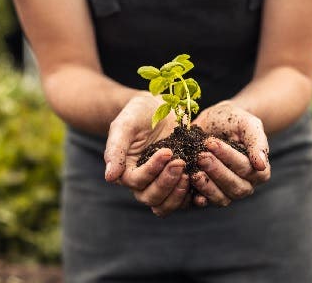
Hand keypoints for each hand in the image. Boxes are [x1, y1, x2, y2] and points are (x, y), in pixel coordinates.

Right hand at [104, 93, 189, 216]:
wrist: (159, 107)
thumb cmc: (137, 114)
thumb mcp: (124, 126)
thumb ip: (115, 149)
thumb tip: (110, 178)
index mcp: (126, 171)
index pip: (137, 181)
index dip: (152, 170)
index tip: (167, 151)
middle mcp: (143, 183)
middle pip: (151, 198)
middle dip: (166, 183)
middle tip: (180, 162)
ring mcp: (162, 184)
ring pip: (166, 205)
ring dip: (178, 193)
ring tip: (190, 174)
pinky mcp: (179, 182)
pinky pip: (185, 199)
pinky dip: (193, 196)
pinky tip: (202, 183)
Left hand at [191, 100, 270, 206]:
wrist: (214, 121)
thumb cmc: (233, 120)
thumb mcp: (247, 124)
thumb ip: (257, 141)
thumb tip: (261, 165)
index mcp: (259, 170)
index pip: (246, 169)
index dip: (229, 157)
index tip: (212, 143)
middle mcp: (246, 184)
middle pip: (235, 186)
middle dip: (217, 171)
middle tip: (201, 156)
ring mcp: (227, 191)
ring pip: (222, 198)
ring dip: (207, 186)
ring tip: (194, 172)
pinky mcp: (209, 194)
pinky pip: (206, 201)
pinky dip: (198, 197)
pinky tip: (189, 186)